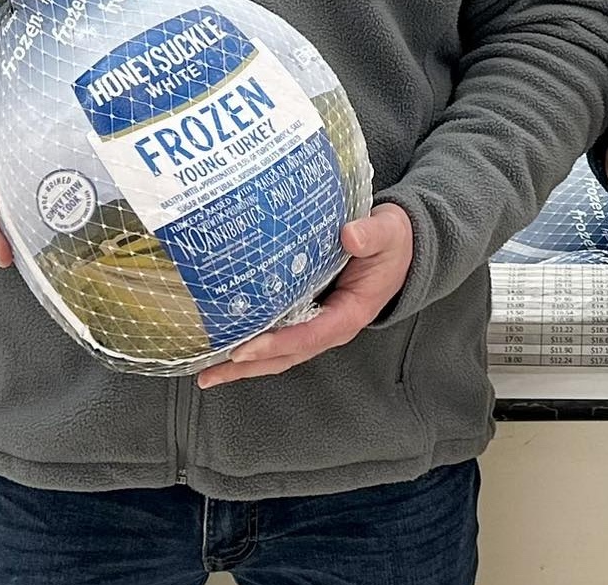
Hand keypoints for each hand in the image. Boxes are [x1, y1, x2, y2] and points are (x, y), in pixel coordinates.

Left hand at [197, 203, 414, 388]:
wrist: (401, 248)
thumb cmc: (391, 243)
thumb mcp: (388, 234)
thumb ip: (371, 235)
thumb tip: (350, 235)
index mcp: (350, 313)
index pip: (309, 335)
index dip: (277, 344)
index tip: (244, 348)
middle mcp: (332, 327)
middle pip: (285, 356)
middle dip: (247, 367)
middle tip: (209, 373)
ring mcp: (319, 325)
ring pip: (278, 354)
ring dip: (244, 365)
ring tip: (207, 372)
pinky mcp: (309, 316)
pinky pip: (278, 338)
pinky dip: (253, 346)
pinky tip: (226, 346)